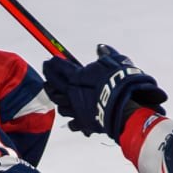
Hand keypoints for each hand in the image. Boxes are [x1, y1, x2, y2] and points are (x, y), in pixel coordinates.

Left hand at [42, 44, 166, 138]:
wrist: (125, 105)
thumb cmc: (120, 81)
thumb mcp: (115, 61)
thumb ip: (105, 54)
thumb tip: (101, 49)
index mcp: (76, 77)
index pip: (58, 67)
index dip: (52, 64)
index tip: (49, 62)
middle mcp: (72, 94)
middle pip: (53, 87)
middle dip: (49, 81)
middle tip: (47, 79)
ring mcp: (76, 110)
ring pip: (60, 107)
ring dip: (59, 102)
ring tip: (59, 98)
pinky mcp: (84, 123)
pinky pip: (73, 124)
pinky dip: (72, 121)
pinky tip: (73, 119)